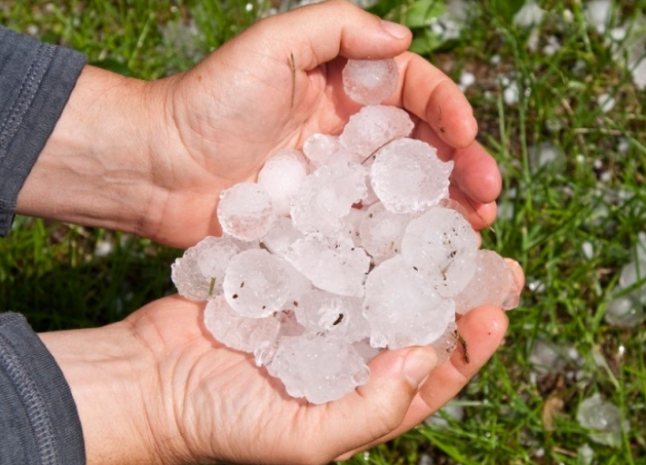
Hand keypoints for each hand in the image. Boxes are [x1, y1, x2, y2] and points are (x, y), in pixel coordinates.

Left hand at [17, 0, 501, 247]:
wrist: (156, 167)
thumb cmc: (210, 99)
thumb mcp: (272, 44)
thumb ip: (338, 28)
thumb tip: (404, 37)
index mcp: (349, 85)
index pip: (417, 92)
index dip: (450, 111)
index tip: (468, 135)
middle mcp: (354, 132)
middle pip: (425, 146)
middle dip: (464, 167)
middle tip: (490, 195)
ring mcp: (342, 182)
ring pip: (411, 192)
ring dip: (450, 208)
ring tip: (478, 228)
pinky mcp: (326, 225)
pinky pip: (377, 230)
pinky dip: (410, 242)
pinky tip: (435, 257)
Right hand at [41, 259, 521, 464]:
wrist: (146, 383)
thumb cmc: (222, 425)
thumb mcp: (303, 439)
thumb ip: (370, 410)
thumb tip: (425, 361)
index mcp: (362, 399)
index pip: (432, 377)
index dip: (470, 349)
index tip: (498, 312)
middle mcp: (350, 356)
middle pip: (417, 321)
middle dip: (454, 291)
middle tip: (491, 256)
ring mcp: (322, 315)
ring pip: (382, 281)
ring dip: (415, 255)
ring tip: (446, 221)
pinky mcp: (292, 280)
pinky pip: (337, 255)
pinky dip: (360, 235)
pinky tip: (383, 207)